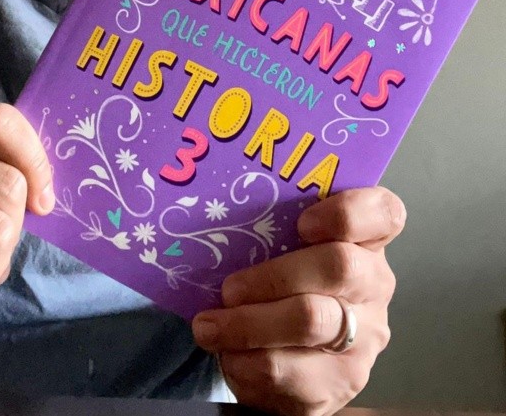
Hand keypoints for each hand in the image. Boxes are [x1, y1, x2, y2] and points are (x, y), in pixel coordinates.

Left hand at [192, 187, 404, 415]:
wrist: (293, 358)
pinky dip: (247, 362)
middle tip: (229, 288)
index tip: (304, 223)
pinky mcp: (342, 381)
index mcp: (366, 240)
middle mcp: (375, 285)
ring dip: (248, 324)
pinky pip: (290, 370)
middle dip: (274, 275)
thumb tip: (220, 217)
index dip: (348, 212)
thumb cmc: (285, 282)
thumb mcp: (286, 248)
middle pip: (339, 266)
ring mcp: (364, 336)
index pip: (384, 213)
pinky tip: (227, 354)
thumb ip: (273, 228)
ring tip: (209, 327)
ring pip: (310, 321)